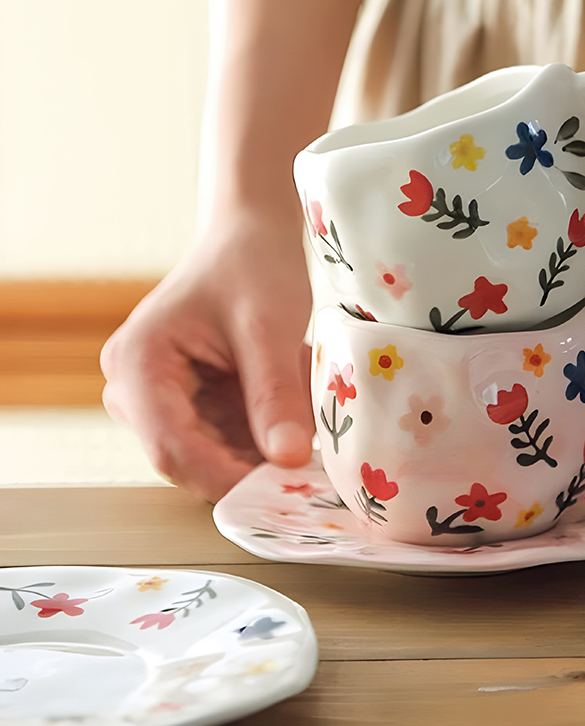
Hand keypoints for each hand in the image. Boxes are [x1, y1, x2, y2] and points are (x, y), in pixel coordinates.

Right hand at [100, 210, 313, 500]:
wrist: (251, 235)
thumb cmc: (252, 265)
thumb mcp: (269, 329)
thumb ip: (276, 394)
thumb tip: (288, 460)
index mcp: (138, 364)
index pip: (170, 448)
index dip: (224, 477)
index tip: (280, 489)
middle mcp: (135, 389)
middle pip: (188, 458)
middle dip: (247, 467)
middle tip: (307, 470)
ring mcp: (160, 400)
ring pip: (211, 454)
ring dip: (260, 453)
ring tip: (308, 429)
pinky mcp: (190, 403)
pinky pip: (225, 439)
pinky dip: (263, 437)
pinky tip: (296, 418)